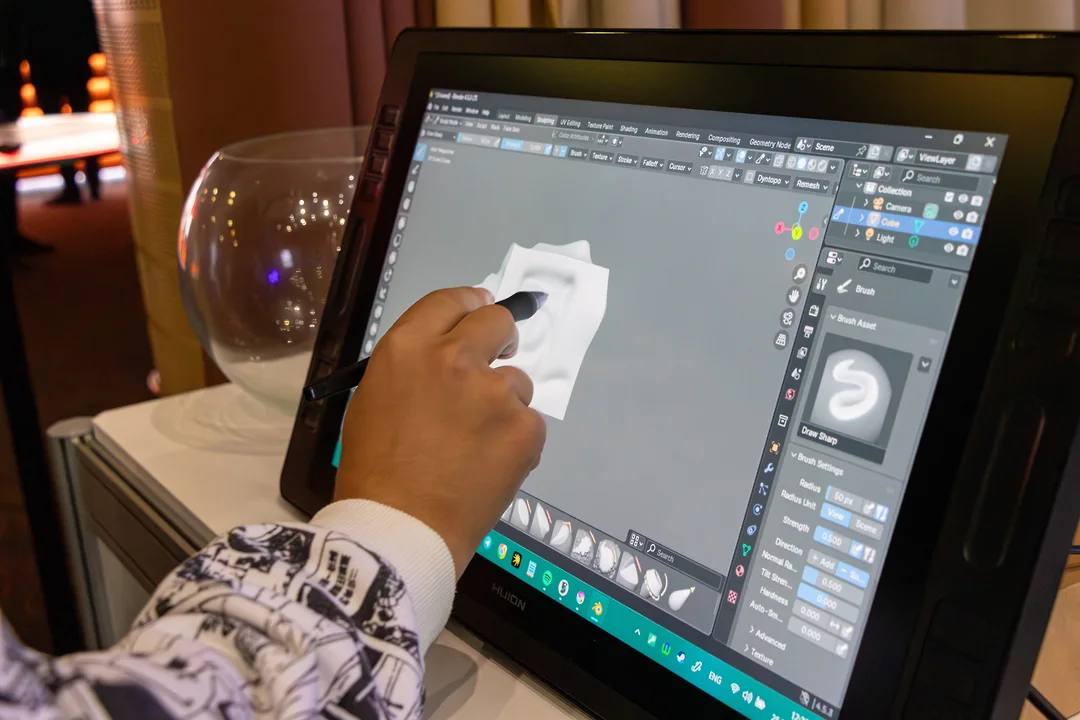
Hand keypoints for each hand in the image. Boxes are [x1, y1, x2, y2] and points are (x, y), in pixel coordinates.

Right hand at [334, 287, 546, 574]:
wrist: (400, 528)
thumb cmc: (375, 470)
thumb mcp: (374, 400)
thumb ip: (413, 368)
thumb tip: (446, 356)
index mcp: (408, 347)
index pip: (451, 301)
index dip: (470, 302)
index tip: (480, 308)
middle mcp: (455, 358)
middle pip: (496, 322)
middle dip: (500, 336)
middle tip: (496, 356)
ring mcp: (494, 393)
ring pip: (516, 381)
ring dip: (503, 402)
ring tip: (477, 443)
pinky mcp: (525, 428)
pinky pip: (529, 422)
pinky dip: (515, 440)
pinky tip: (490, 465)